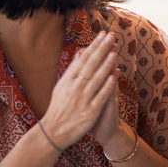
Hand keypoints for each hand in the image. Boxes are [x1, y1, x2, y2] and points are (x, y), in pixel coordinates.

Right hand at [40, 32, 120, 149]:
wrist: (53, 132)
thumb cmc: (59, 107)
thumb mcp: (62, 85)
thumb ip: (73, 69)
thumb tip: (81, 52)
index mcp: (68, 80)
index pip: (83, 59)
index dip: (94, 46)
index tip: (102, 34)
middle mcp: (74, 88)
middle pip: (90, 66)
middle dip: (101, 50)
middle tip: (111, 36)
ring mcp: (82, 99)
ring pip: (96, 79)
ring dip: (106, 64)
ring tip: (114, 51)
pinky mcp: (89, 112)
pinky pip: (100, 96)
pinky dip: (107, 86)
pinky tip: (114, 76)